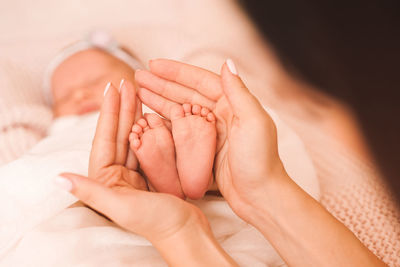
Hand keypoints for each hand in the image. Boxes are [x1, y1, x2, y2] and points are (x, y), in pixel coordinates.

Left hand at [57, 80, 204, 242]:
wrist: (186, 233)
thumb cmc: (156, 223)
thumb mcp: (121, 207)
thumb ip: (91, 191)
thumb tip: (57, 178)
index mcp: (106, 181)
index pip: (105, 140)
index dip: (108, 113)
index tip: (111, 88)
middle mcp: (118, 176)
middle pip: (119, 135)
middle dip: (122, 108)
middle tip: (126, 82)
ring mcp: (136, 174)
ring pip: (134, 138)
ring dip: (135, 115)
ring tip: (137, 93)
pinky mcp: (153, 174)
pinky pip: (150, 147)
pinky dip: (151, 130)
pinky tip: (153, 115)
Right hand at [135, 59, 287, 220]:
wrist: (260, 196)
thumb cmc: (260, 160)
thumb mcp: (253, 122)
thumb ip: (238, 92)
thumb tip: (227, 62)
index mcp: (233, 104)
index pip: (200, 81)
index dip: (176, 72)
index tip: (153, 64)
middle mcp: (220, 114)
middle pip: (186, 94)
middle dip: (162, 84)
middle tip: (139, 77)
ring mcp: (210, 132)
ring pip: (180, 111)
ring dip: (160, 101)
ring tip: (139, 92)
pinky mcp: (203, 149)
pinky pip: (180, 132)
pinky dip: (165, 124)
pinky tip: (150, 118)